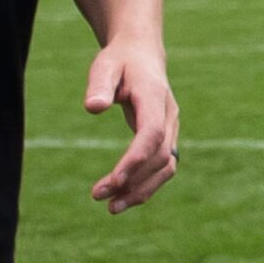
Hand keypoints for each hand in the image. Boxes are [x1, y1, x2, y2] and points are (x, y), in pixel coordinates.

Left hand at [83, 37, 178, 212]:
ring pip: (166, 167)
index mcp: (155, 97)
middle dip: (132, 181)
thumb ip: (99, 85)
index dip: (134, 161)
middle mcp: (168, 115)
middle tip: (98, 196)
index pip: (151, 135)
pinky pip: (162, 166)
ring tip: (111, 208)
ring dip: (142, 190)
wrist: (142, 54)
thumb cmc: (120, 60)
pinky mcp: (165, 137)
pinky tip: (123, 196)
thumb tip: (93, 108)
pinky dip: (146, 184)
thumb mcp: (105, 66)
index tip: (112, 181)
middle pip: (161, 157)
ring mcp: (170, 127)